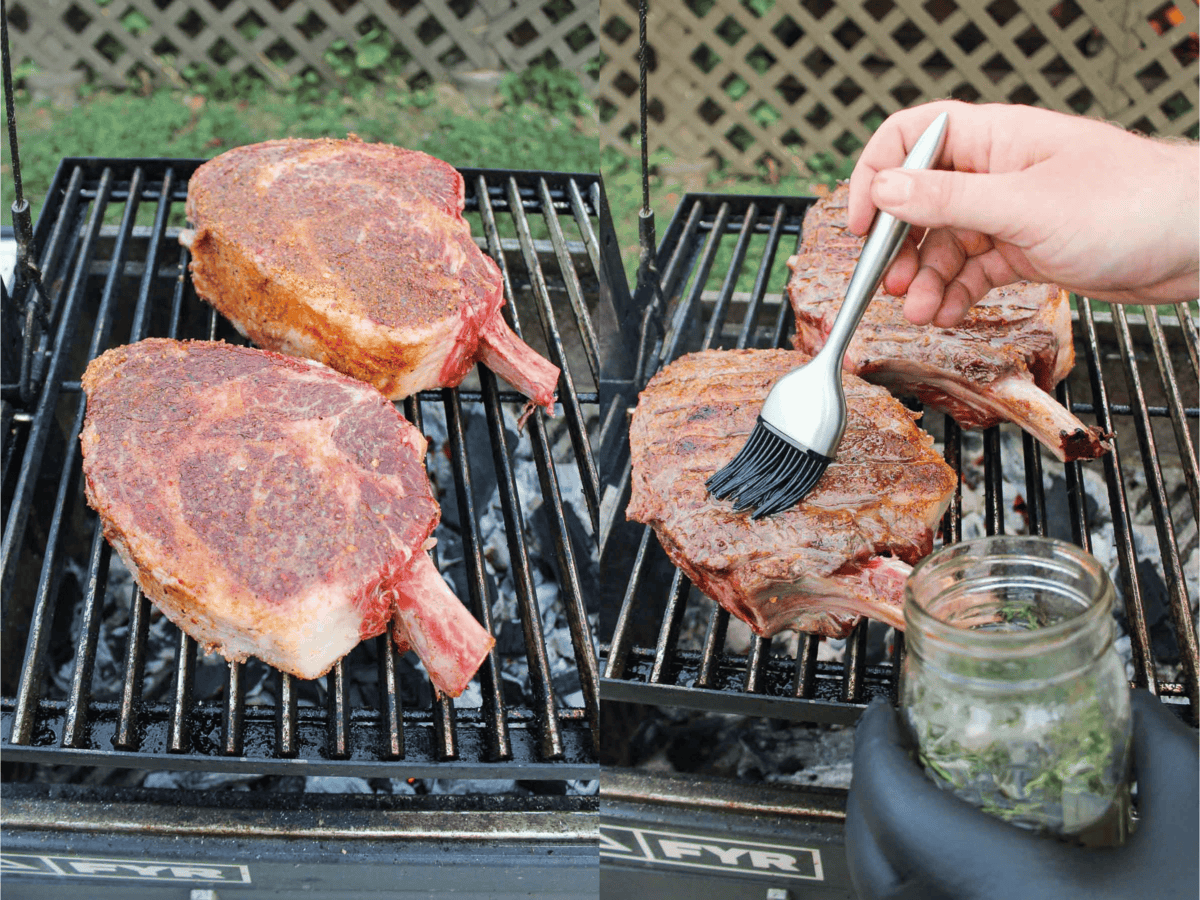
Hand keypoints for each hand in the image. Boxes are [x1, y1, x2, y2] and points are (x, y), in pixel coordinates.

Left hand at [844, 691, 1199, 899]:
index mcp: (995, 892)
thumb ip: (1169, 758)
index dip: (875, 747)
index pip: (894, 805)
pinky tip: (969, 877)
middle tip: (903, 753)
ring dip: (896, 850)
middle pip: (872, 855)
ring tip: (933, 808)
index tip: (885, 715)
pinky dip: (921, 893)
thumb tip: (1137, 714)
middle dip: (877, 795)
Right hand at [847, 101, 1199, 326]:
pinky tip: (944, 314)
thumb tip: (884, 190)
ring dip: (924, 278)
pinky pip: (972, 271)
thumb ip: (948, 201)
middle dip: (898, 244)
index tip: (862, 222)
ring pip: (944, 243)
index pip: (912, 138)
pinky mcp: (1024, 248)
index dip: (877, 175)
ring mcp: (1010, 212)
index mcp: (993, 139)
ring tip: (917, 310)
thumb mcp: (1023, 205)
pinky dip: (953, 294)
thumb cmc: (1129, 204)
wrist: (1194, 242)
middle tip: (885, 282)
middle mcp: (995, 172)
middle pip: (921, 200)